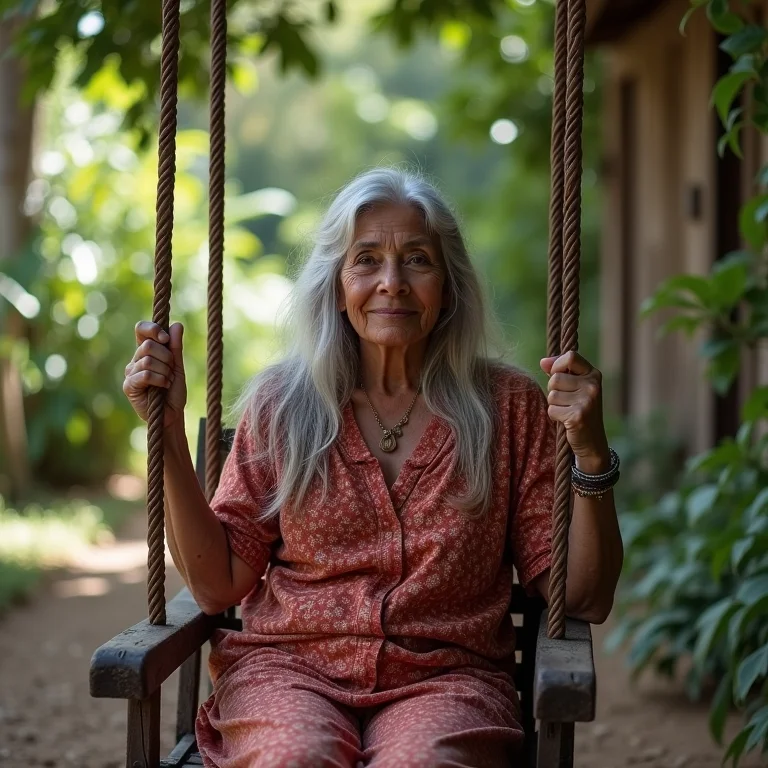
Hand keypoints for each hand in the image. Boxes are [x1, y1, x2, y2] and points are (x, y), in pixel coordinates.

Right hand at [123, 321, 186, 427]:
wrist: (172, 415)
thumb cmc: (173, 391)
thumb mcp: (177, 366)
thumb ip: (175, 347)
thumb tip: (176, 325)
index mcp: (146, 351)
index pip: (141, 329)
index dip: (152, 329)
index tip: (166, 338)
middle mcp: (135, 359)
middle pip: (148, 345)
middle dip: (166, 358)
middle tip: (171, 371)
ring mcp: (130, 372)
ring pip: (148, 360)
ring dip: (164, 372)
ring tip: (167, 382)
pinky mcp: (129, 386)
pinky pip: (145, 374)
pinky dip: (160, 380)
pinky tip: (163, 387)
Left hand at [540, 350, 608, 468]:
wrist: (592, 441)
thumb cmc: (579, 409)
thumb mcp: (575, 387)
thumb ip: (559, 372)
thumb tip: (543, 362)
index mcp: (594, 375)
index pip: (570, 357)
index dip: (557, 365)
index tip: (555, 373)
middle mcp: (593, 386)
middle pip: (555, 379)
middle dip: (553, 390)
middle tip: (566, 401)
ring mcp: (587, 401)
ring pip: (552, 395)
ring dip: (554, 404)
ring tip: (567, 410)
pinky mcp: (577, 416)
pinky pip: (551, 409)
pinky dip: (555, 416)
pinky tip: (566, 420)